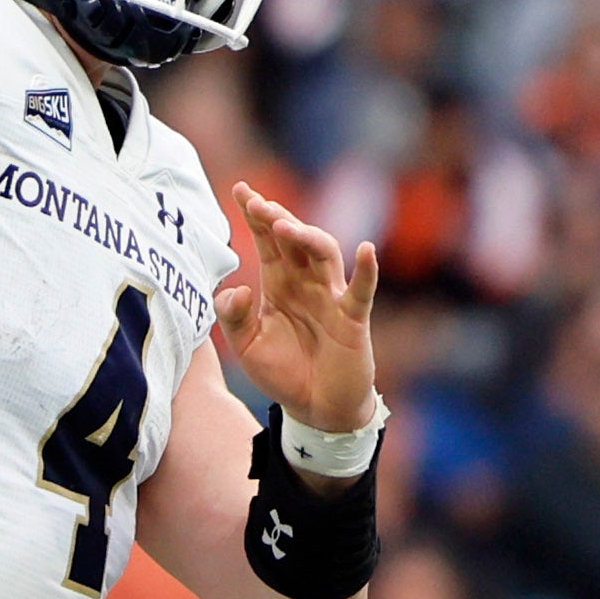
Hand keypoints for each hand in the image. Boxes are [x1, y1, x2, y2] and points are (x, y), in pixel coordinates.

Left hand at [214, 183, 382, 435]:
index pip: (267, 240)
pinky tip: (365, 250)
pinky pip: (361, 290)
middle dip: (277, 218)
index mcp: (278, 283)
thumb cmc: (284, 372)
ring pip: (324, 253)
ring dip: (306, 237)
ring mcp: (331, 297)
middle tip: (257, 203)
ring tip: (285, 227)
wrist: (315, 409)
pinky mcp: (352, 318)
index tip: (240, 190)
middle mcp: (305, 282)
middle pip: (294, 238)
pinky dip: (366, 270)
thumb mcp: (246, 346)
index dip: (255, 215)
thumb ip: (233, 317)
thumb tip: (236, 289)